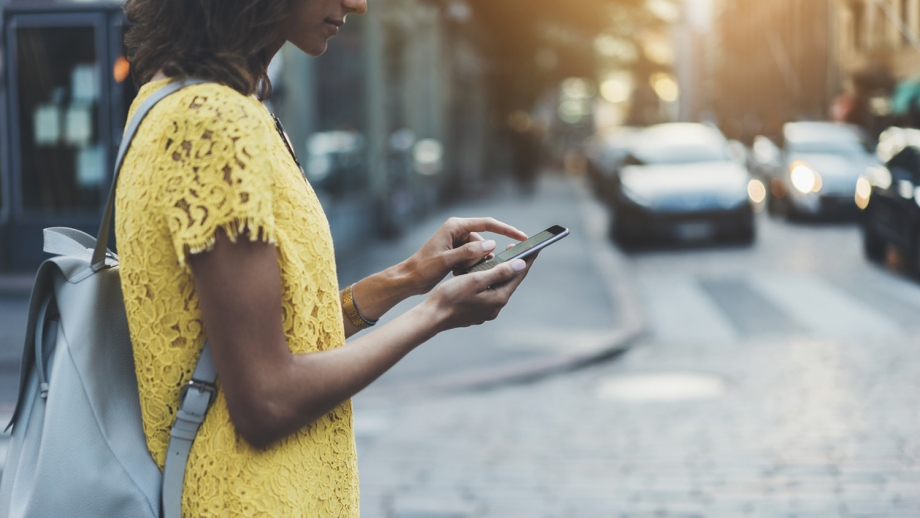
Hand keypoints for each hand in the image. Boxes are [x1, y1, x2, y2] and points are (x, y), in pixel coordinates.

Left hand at [404, 217, 527, 294]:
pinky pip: (473, 258)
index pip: (488, 224)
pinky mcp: (457, 252)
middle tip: (465, 268)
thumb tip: (491, 245)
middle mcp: (458, 231)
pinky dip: (469, 267)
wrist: (409, 279)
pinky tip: (457, 273)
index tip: (522, 237)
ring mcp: (458, 242)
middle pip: (483, 242)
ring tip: (458, 271)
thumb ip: (469, 252)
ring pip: (479, 252)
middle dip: (480, 257)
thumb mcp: (446, 261)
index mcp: (455, 226)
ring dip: (474, 264)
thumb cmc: (423, 268)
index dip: (506, 230)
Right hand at [424, 253, 535, 330]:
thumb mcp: (476, 280)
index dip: (527, 259)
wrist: (432, 317)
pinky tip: (482, 274)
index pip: (518, 275)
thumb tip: (521, 265)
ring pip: (497, 287)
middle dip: (512, 265)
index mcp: (498, 298)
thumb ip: (499, 272)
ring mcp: (486, 311)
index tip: (534, 247)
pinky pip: (487, 293)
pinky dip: (488, 281)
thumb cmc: (450, 296)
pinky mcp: (476, 312)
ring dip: (499, 273)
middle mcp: (495, 307)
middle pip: (509, 281)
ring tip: (497, 258)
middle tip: (512, 248)